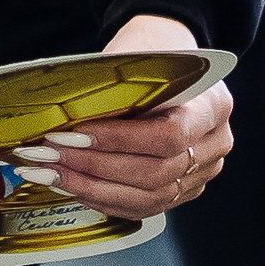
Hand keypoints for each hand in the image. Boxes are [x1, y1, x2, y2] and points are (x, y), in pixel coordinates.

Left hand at [19, 13, 231, 218]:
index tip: (73, 133)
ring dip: (90, 188)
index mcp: (213, 106)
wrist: (172, 68)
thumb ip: (111, 90)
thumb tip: (60, 117)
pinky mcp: (182, 191)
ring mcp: (203, 173)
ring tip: (50, 173)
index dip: (118, 140)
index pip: (169, 135)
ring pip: (148, 198)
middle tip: (49, 154)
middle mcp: (215, 145)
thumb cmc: (151, 58)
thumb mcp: (135, 61)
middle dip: (94, 166)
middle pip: (156, 173)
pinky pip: (142, 207)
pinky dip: (102, 199)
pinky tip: (69, 187)